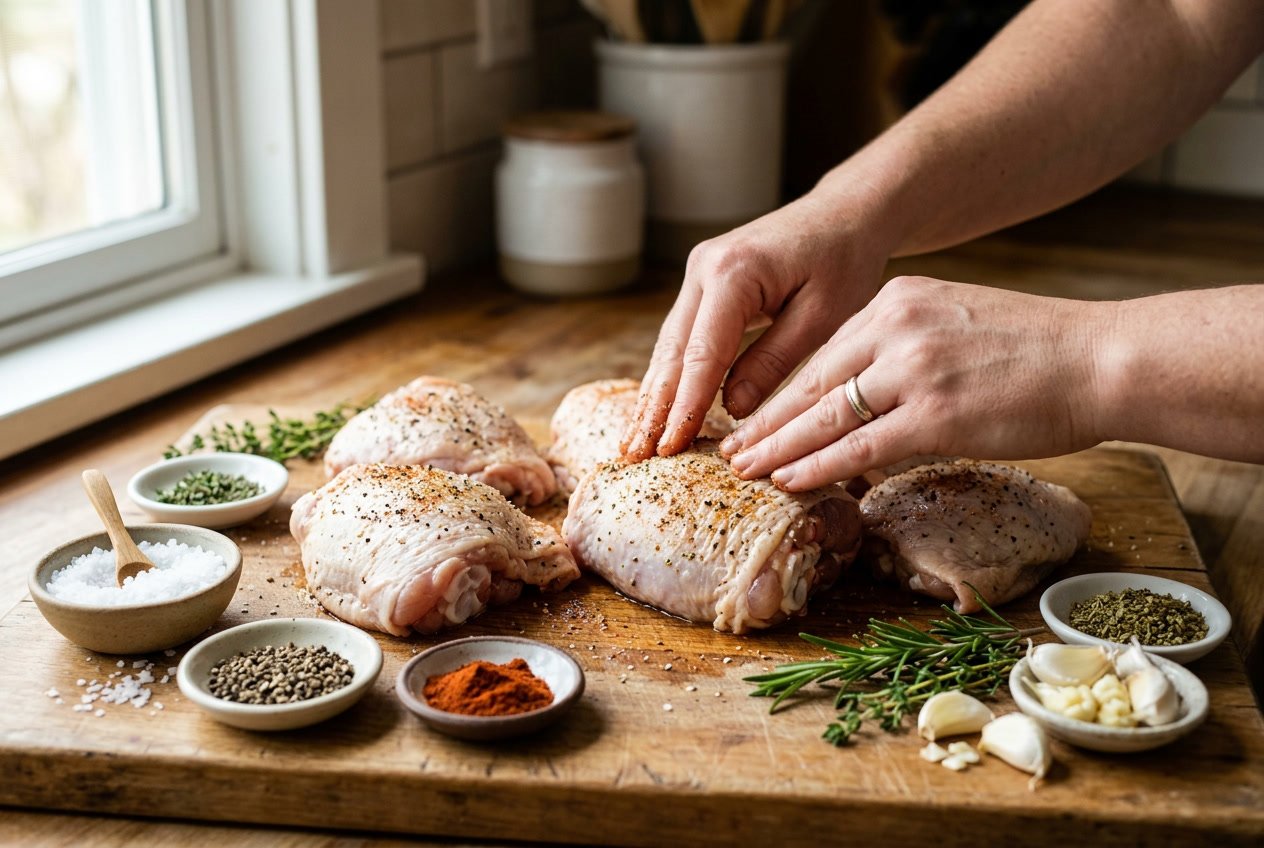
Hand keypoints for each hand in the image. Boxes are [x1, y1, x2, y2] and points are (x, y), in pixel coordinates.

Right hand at [621, 192, 891, 460]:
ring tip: (635, 442)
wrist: (844, 213)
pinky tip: (656, 409)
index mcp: (733, 273)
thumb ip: (774, 362)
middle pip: (672, 352)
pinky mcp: (703, 283)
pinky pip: (681, 337)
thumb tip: (734, 410)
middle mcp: (704, 268)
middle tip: (635, 456)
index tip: (670, 447)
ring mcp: (698, 273)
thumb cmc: (844, 260)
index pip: (702, 354)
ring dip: (653, 396)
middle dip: (653, 408)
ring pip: (669, 346)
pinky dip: (670, 375)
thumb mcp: (823, 317)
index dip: (685, 406)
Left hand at [721, 276, 1111, 489]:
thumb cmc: (1038, 349)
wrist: (1100, 359)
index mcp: (898, 301)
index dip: (783, 392)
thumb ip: (905, 348)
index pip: (823, 354)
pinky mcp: (935, 413)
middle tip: (730, 450)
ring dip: (779, 449)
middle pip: (813, 384)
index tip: (754, 417)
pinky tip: (790, 481)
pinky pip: (860, 445)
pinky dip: (818, 466)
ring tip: (745, 471)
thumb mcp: (956, 323)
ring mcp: (914, 370)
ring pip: (826, 416)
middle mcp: (897, 327)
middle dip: (767, 423)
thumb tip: (866, 391)